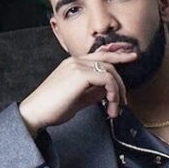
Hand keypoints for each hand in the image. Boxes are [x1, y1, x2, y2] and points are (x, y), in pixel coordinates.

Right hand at [18, 50, 137, 136]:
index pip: (100, 55)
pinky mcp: (80, 75)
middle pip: (109, 63)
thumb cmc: (54, 108)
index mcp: (74, 64)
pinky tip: (111, 105)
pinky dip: (113, 92)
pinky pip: (107, 79)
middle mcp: (75, 61)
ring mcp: (77, 66)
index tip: (132, 56)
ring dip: (117, 92)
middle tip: (123, 103)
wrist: (36, 113)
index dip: (118, 55)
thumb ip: (94, 91)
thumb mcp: (79, 98)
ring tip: (114, 109)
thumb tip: (108, 91)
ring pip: (110, 72)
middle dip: (121, 84)